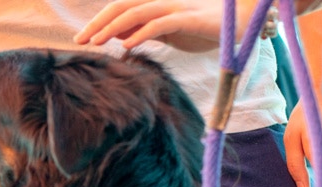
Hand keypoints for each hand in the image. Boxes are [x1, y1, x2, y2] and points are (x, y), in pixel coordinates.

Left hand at [74, 0, 271, 52]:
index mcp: (156, 4)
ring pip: (137, 12)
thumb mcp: (168, 33)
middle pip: (123, 6)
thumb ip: (145, 32)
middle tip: (80, 40)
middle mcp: (163, 1)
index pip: (121, 8)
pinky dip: (140, 34)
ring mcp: (176, 7)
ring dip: (113, 27)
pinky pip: (160, 24)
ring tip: (96, 42)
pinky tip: (126, 47)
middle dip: (98, 22)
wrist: (242, 23)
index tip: (82, 39)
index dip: (100, 21)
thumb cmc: (205, 28)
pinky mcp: (189, 19)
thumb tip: (119, 37)